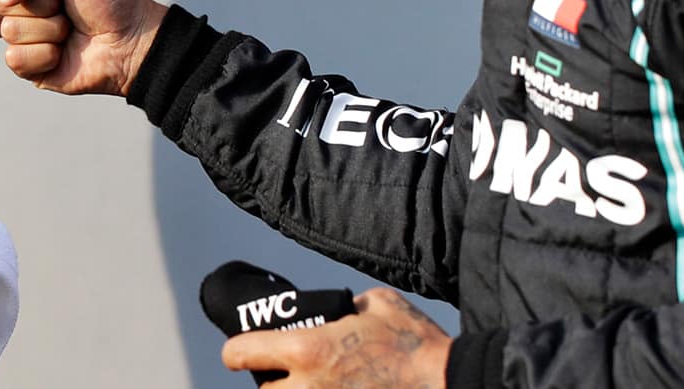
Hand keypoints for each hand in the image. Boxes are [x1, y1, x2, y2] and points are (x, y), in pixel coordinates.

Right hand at [0, 0, 167, 96]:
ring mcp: (20, 32)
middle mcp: (18, 0)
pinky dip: (46, 55)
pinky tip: (64, 52)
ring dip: (51, 29)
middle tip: (66, 2)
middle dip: (43, 2)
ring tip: (70, 27)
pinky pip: (15, 58)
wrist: (131, 39)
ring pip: (9, 30)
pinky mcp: (24, 64)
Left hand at [221, 288, 450, 387]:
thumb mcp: (375, 304)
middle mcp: (308, 388)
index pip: (241, 354)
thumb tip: (338, 314)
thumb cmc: (413, 342)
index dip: (237, 350)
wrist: (446, 382)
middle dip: (272, 381)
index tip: (241, 351)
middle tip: (286, 369)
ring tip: (314, 381)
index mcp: (308, 350)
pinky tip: (341, 387)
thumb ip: (343, 309)